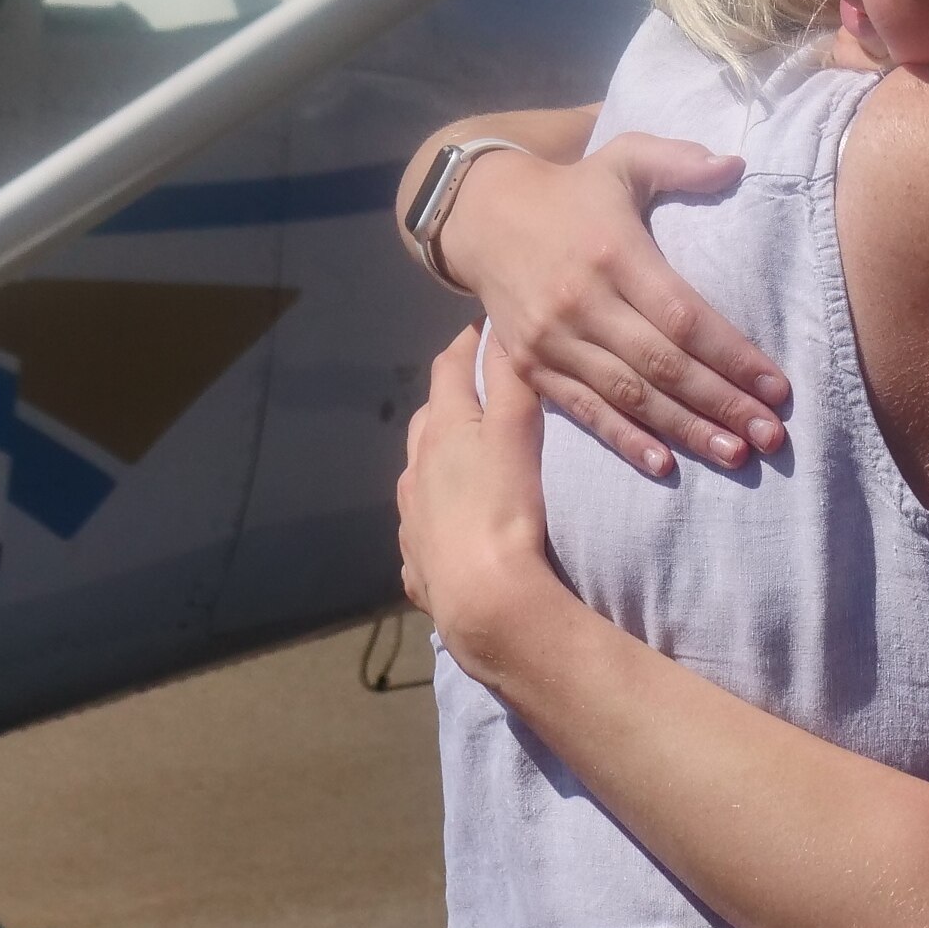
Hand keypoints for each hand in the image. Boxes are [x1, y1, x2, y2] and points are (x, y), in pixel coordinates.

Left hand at [398, 327, 566, 675]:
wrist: (484, 599)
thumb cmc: (505, 509)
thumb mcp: (515, 432)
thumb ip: (511, 379)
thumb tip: (502, 327)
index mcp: (441, 434)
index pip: (449, 371)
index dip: (468, 345)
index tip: (485, 329)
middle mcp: (416, 473)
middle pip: (427, 423)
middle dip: (450, 402)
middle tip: (477, 396)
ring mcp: (412, 522)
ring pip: (418, 479)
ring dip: (437, 464)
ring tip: (464, 464)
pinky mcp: (419, 566)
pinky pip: (422, 535)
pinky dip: (435, 522)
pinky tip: (450, 534)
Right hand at [434, 134, 789, 478]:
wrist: (481, 216)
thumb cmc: (571, 190)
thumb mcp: (623, 159)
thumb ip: (679, 160)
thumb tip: (735, 164)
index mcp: (615, 252)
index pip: (684, 317)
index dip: (733, 356)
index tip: (777, 387)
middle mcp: (583, 301)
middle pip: (664, 365)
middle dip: (722, 404)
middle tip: (771, 437)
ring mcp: (554, 339)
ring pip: (629, 395)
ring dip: (685, 431)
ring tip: (736, 455)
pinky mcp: (533, 366)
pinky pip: (584, 410)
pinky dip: (624, 440)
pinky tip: (665, 464)